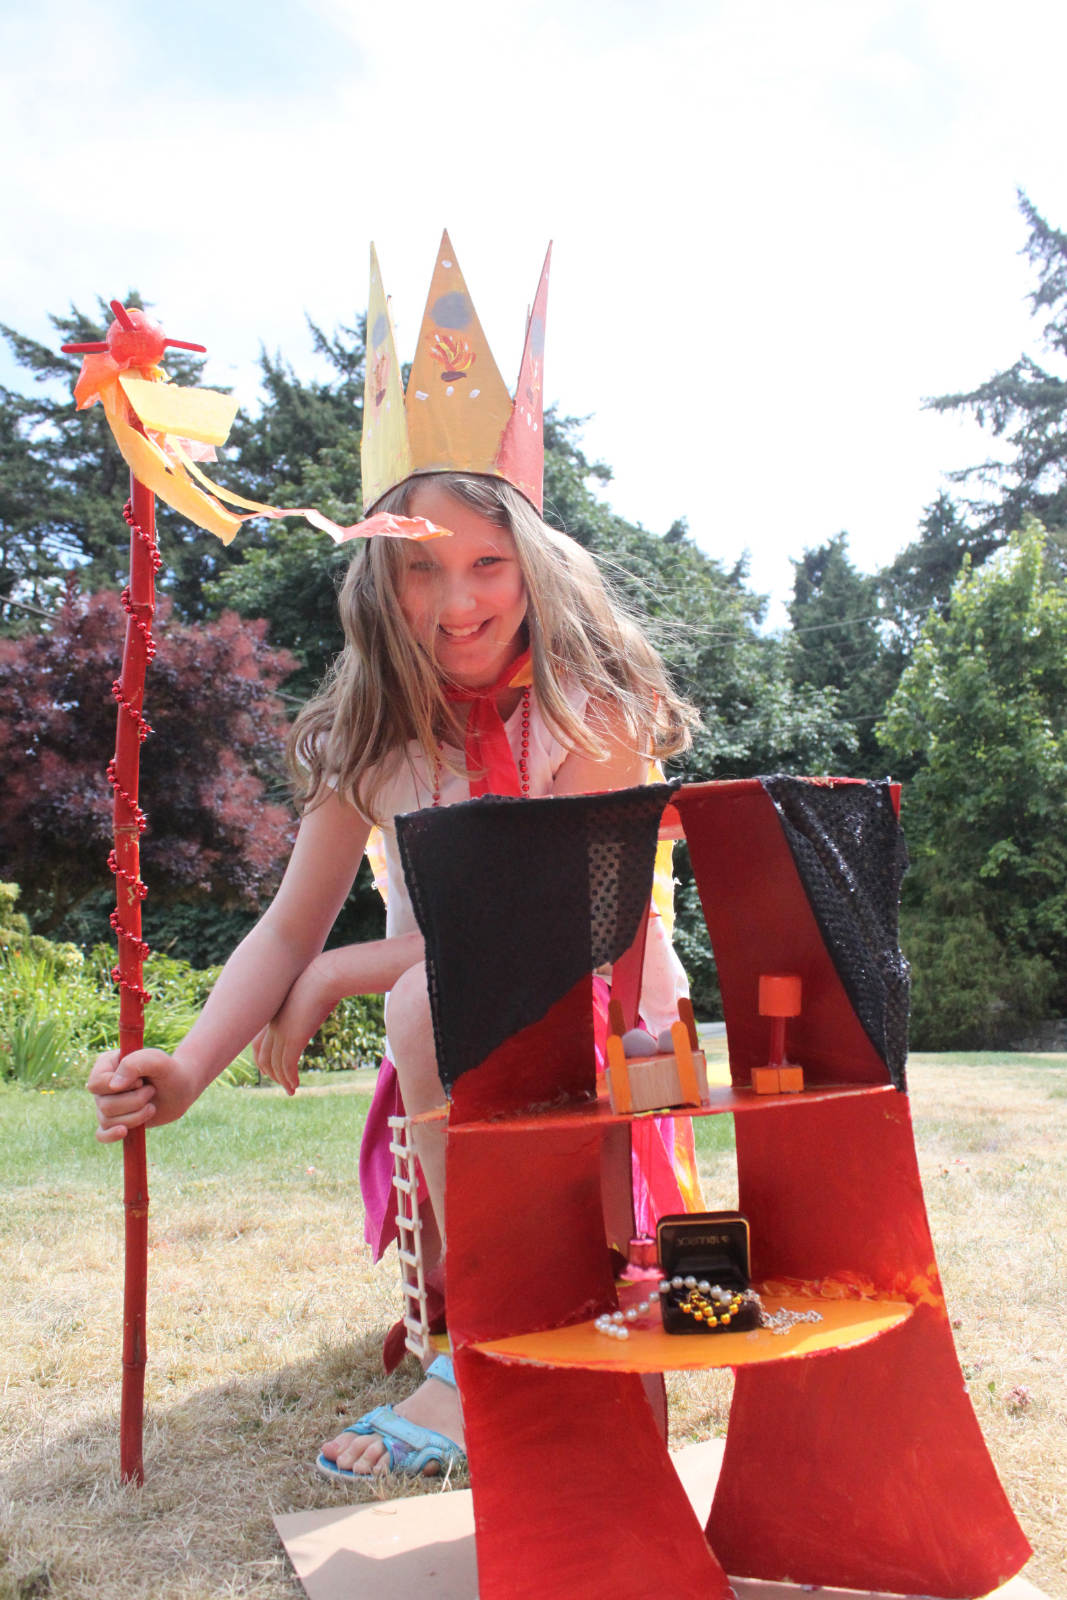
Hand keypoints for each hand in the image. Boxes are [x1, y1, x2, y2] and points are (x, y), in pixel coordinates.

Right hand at [87, 1048, 202, 1142]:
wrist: (180, 1089)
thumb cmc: (168, 1071)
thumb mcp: (156, 1060)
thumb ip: (134, 1064)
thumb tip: (113, 1087)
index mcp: (106, 1064)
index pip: (96, 1083)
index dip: (120, 1087)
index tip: (140, 1081)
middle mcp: (103, 1086)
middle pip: (104, 1104)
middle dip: (134, 1101)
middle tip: (151, 1091)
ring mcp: (106, 1104)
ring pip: (108, 1120)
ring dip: (136, 1115)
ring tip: (151, 1105)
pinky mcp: (115, 1121)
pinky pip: (101, 1134)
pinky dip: (110, 1136)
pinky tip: (124, 1132)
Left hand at [252, 954, 338, 1094]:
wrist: (324, 976)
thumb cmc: (322, 978)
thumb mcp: (309, 991)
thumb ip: (305, 1001)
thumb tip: (313, 1002)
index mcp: (272, 1013)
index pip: (258, 1042)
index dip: (262, 1057)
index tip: (270, 1067)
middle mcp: (272, 1025)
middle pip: (262, 1056)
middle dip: (270, 1072)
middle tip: (280, 1082)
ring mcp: (280, 1033)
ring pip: (274, 1065)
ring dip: (282, 1080)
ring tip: (291, 1090)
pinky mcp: (293, 1039)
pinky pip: (286, 1066)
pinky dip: (289, 1079)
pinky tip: (295, 1086)